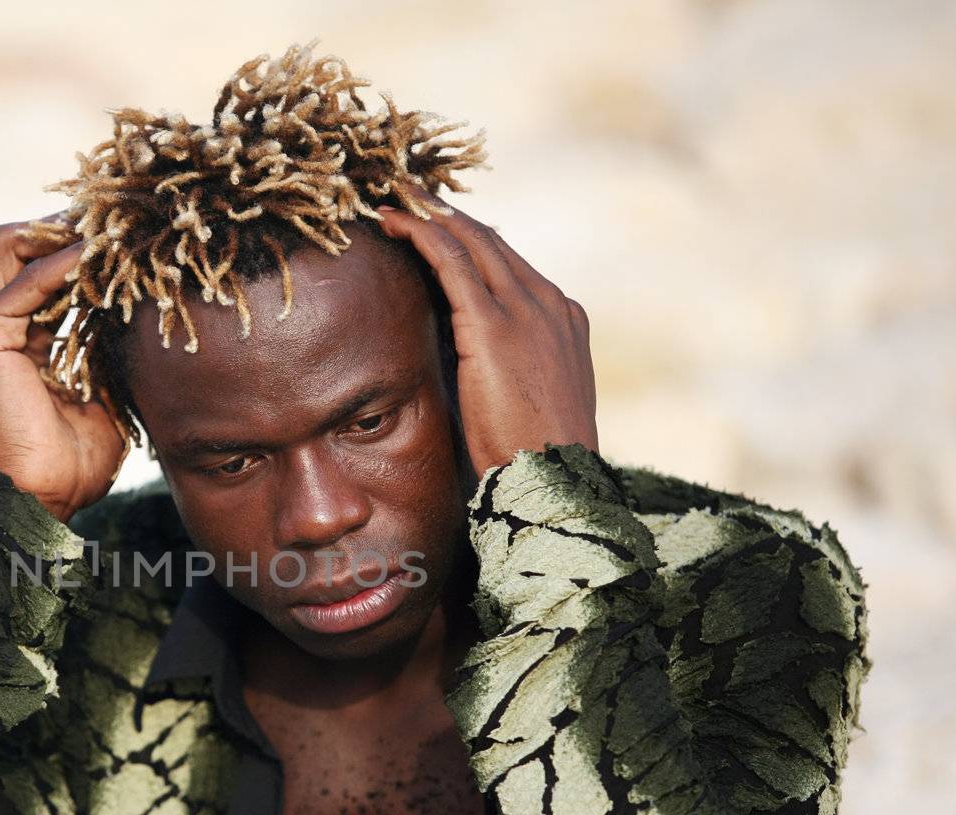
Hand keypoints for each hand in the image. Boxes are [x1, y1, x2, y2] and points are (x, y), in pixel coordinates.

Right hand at [0, 218, 128, 522]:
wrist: (40, 500)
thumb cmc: (73, 462)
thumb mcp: (106, 396)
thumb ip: (113, 355)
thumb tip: (149, 323)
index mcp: (26, 334)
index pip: (46, 264)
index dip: (83, 242)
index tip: (129, 232)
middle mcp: (1, 322)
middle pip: (22, 241)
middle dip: (67, 221)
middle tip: (116, 216)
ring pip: (12, 243)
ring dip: (61, 229)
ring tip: (108, 225)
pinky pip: (23, 282)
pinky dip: (59, 262)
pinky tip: (94, 255)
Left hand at [375, 187, 597, 480]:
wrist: (553, 481)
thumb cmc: (533, 458)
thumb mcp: (526, 400)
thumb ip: (504, 368)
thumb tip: (462, 366)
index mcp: (563, 319)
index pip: (509, 264)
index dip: (469, 239)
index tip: (436, 223)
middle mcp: (549, 302)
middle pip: (490, 241)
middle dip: (446, 214)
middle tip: (406, 191)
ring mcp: (525, 309)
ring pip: (470, 240)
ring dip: (428, 213)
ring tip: (392, 195)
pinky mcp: (493, 324)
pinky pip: (451, 262)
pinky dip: (421, 234)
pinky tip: (392, 221)